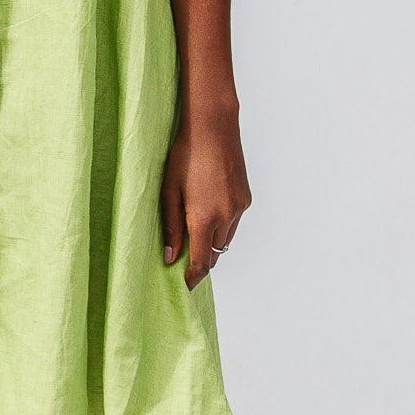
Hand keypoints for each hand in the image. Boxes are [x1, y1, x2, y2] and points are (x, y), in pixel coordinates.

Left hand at [160, 106, 250, 290]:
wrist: (214, 127)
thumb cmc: (185, 155)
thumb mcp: (169, 191)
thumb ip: (169, 226)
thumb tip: (169, 257)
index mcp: (204, 217)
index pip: (201, 262)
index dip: (193, 278)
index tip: (184, 287)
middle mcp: (227, 216)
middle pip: (214, 254)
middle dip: (200, 261)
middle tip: (182, 260)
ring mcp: (239, 207)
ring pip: (225, 240)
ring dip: (210, 243)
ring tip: (192, 234)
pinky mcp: (245, 198)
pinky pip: (233, 223)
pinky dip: (221, 226)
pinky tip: (207, 212)